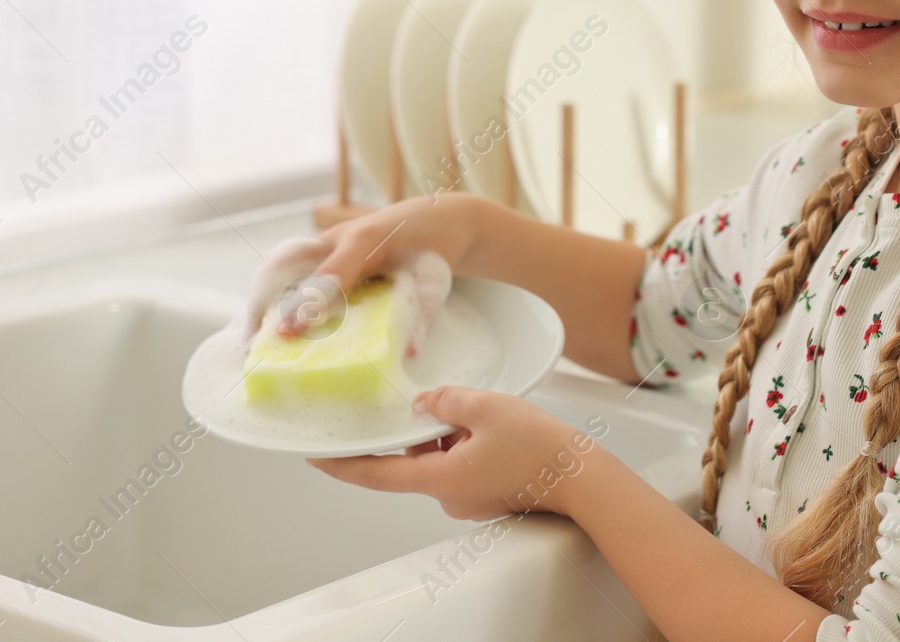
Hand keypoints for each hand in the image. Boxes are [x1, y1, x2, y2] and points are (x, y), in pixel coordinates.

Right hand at [272, 192, 483, 334]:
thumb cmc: (434, 250)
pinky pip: (292, 262)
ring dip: (264, 293)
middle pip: (289, 261)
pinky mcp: (327, 246)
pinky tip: (265, 317)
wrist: (439, 218)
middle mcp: (341, 235)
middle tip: (253, 337)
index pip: (330, 275)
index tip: (286, 333)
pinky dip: (274, 287)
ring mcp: (331, 237)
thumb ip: (421, 310)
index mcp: (367, 240)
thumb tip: (407, 351)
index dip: (307, 305)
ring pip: (285, 259)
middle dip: (266, 297)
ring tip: (250, 333)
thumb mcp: (434, 277)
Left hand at [306, 384, 608, 520]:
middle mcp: (448, 495)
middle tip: (444, 405)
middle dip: (424, 429)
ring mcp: (469, 498)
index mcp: (439, 478)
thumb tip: (426, 404)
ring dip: (452, 433)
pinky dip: (468, 442)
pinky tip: (494, 426)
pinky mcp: (487, 494)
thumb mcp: (486, 407)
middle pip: (415, 458)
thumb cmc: (541, 449)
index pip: (375, 474)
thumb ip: (446, 401)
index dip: (341, 465)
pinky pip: (463, 463)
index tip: (316, 456)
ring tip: (486, 415)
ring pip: (442, 457)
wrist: (583, 478)